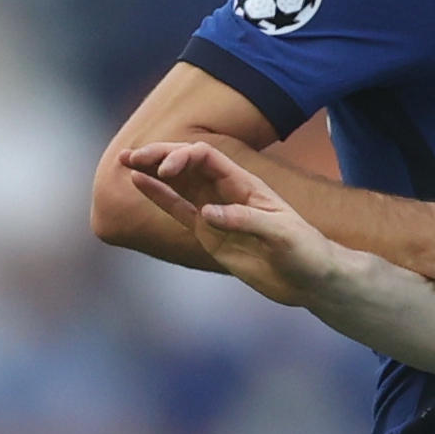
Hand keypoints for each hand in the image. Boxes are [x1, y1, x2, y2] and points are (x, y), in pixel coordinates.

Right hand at [123, 142, 338, 306]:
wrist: (308, 277)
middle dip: (161, 156)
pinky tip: (139, 184)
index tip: (165, 169)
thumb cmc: (304, 251)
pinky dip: (159, 197)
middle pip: (189, 164)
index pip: (208, 158)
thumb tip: (205, 213)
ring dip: (154, 171)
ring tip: (126, 160)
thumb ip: (245, 221)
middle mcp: (228, 193)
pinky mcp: (209, 234)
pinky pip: (178, 210)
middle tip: (133, 156)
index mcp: (246, 185)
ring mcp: (216, 212)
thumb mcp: (281, 234)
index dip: (184, 157)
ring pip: (179, 184)